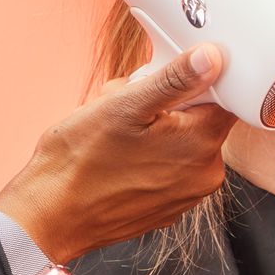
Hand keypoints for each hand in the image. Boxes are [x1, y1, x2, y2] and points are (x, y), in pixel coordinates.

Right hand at [0, 45, 235, 263]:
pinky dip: (150, 156)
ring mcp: (187, 195)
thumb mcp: (124, 105)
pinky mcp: (169, 207)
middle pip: (200, 117)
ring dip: (156, 129)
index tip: (167, 77)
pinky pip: (169, 167)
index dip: (195, 79)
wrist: (49, 216)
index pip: (225, 94)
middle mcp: (205, 174)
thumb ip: (175, 79)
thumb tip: (212, 57)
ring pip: (182, 141)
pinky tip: (120, 156)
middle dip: (168, 104)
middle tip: (129, 105)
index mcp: (202, 144)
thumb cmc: (79, 163)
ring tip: (119, 133)